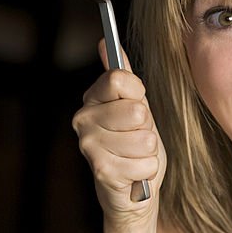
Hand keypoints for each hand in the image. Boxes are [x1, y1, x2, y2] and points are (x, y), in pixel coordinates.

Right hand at [72, 41, 166, 228]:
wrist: (133, 191)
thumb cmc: (136, 147)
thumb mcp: (136, 108)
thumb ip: (124, 78)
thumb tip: (105, 42)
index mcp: (91, 99)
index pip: (120, 78)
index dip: (138, 94)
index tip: (137, 106)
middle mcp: (83, 119)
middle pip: (137, 110)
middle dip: (147, 128)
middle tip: (135, 138)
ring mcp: (89, 145)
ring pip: (145, 138)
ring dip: (148, 152)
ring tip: (134, 156)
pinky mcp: (102, 170)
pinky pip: (146, 162)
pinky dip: (147, 170)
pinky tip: (132, 173)